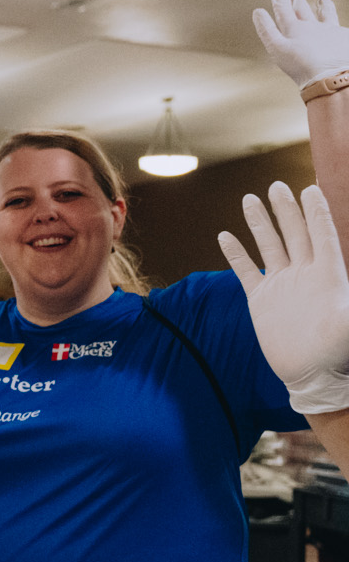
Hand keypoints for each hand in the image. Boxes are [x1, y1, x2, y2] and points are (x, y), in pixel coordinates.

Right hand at [220, 182, 348, 413]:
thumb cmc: (336, 352)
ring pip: (270, 246)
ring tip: (250, 199)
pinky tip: (226, 237)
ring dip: (260, 223)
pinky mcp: (261, 300)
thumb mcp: (348, 326)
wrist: (311, 375)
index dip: (316, 212)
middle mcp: (304, 274)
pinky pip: (246, 271)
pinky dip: (236, 254)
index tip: (310, 188)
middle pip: (294, 233)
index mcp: (327, 275)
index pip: (321, 234)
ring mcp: (282, 285)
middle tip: (277, 186)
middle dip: (286, 209)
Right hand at [252, 0, 348, 89]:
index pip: (283, 9)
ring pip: (326, 14)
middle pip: (303, 10)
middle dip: (297, 1)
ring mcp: (331, 31)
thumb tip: (258, 12)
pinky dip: (337, 24)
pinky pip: (340, 26)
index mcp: (294, 28)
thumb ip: (266, 29)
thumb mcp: (276, 48)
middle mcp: (313, 26)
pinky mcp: (344, 38)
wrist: (331, 76)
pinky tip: (338, 25)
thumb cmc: (301, 66)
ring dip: (323, 6)